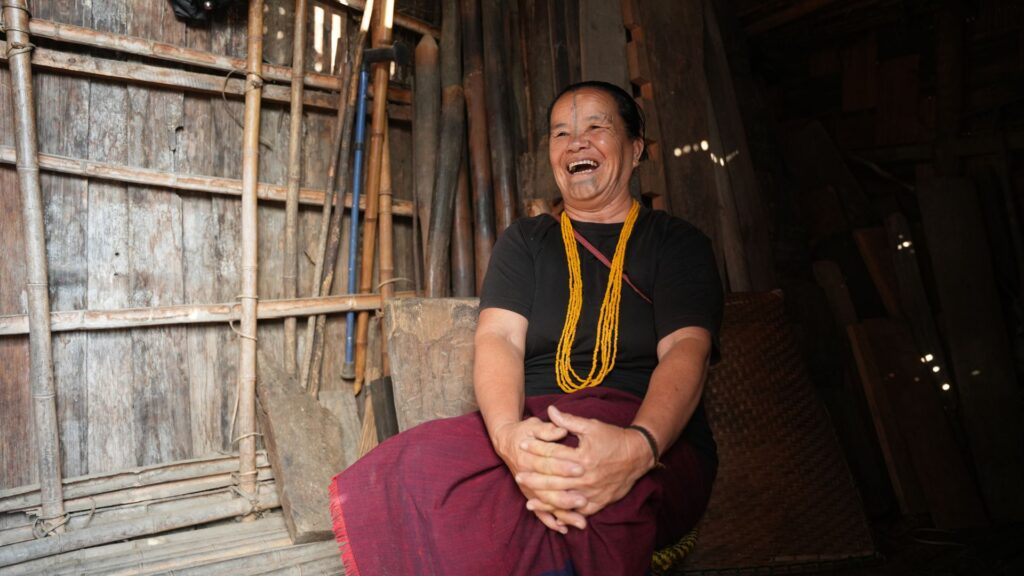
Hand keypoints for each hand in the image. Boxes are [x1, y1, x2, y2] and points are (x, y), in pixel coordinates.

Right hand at [491, 418, 587, 532]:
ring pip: (546, 503)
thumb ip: (548, 429)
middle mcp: (527, 474)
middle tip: (584, 500)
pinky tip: (563, 529)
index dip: (564, 466)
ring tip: (581, 521)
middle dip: (566, 495)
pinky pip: (539, 511)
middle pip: (548, 487)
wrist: (506, 441)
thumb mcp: (534, 426)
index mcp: (529, 456)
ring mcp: (528, 488)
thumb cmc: (524, 432)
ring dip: (563, 513)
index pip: (549, 462)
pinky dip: (550, 521)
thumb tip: (561, 430)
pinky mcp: (529, 495)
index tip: (581, 469)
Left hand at [516, 405, 654, 521]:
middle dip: (534, 478)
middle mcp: (585, 477)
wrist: (638, 455)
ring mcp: (592, 492)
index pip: (553, 453)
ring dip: (545, 500)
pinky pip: (579, 511)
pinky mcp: (599, 502)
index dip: (536, 448)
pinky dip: (565, 514)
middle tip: (518, 476)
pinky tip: (554, 515)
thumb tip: (550, 410)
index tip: (522, 445)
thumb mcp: (591, 426)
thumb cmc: (613, 438)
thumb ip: (569, 421)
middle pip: (554, 479)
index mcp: (582, 457)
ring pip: (564, 499)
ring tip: (528, 501)